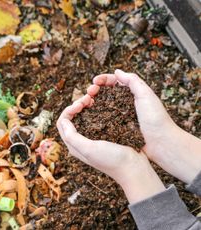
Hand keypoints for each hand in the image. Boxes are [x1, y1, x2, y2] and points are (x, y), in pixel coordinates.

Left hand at [57, 94, 164, 202]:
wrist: (133, 167)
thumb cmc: (112, 160)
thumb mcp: (89, 149)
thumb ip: (72, 137)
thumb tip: (64, 121)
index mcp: (74, 146)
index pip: (62, 123)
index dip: (68, 110)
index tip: (80, 104)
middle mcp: (81, 142)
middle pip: (71, 119)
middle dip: (76, 106)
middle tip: (88, 98)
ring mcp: (92, 138)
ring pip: (83, 117)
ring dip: (85, 106)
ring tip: (93, 98)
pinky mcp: (103, 135)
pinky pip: (94, 119)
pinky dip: (95, 110)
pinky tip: (101, 105)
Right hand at [88, 69, 200, 183]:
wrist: (160, 143)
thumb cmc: (156, 119)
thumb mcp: (146, 95)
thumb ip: (133, 81)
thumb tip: (117, 71)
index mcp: (132, 93)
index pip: (114, 82)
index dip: (103, 80)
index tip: (95, 81)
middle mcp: (124, 103)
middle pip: (105, 92)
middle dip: (95, 89)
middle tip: (89, 92)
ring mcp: (119, 115)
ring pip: (102, 105)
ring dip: (93, 101)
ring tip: (86, 102)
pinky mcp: (116, 127)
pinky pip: (103, 118)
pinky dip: (95, 114)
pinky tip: (89, 114)